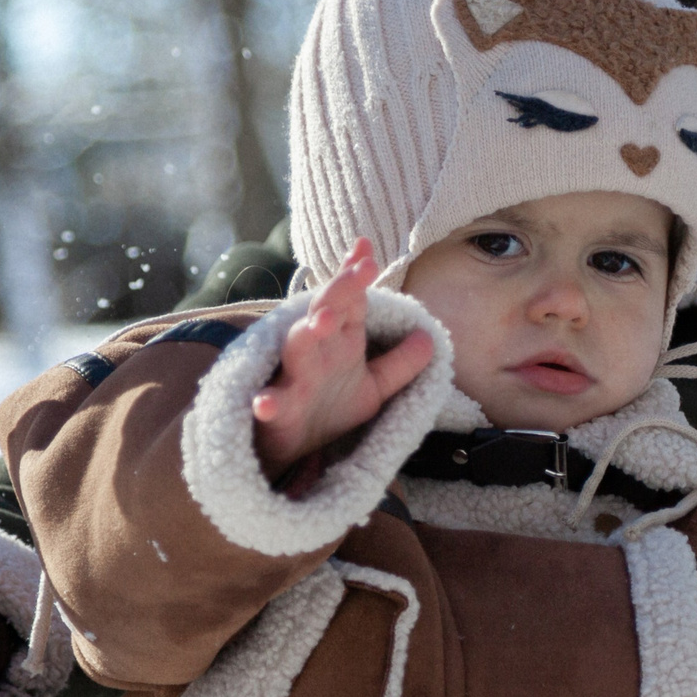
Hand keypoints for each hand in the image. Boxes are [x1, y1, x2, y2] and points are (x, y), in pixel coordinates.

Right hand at [251, 238, 435, 479]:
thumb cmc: (330, 408)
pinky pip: (270, 403)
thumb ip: (399, 365)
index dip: (356, 275)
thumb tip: (429, 338)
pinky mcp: (277, 411)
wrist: (295, 449)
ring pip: (296, 348)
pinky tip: (267, 403)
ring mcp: (294, 378)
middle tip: (360, 270)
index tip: (365, 247)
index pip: (350, 301)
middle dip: (340, 291)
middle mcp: (317, 352)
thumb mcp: (374, 388)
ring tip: (322, 322)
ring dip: (307, 334)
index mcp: (341, 342)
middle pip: (325, 312)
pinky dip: (267, 402)